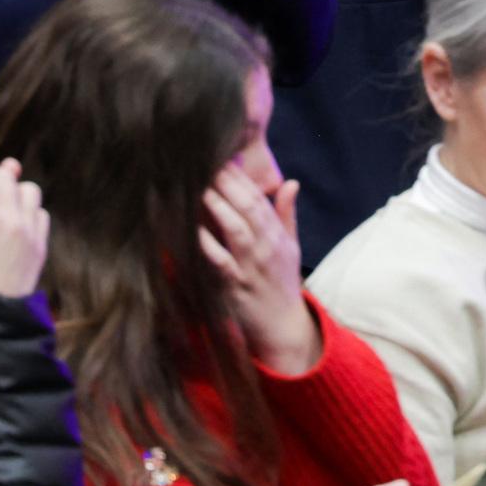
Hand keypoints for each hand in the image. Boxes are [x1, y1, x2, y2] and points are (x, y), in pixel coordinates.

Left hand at [201, 163, 319, 372]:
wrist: (284, 328)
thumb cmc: (282, 284)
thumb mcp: (292, 247)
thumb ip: (287, 214)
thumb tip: (291, 182)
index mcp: (278, 236)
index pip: (259, 199)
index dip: (240, 177)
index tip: (222, 157)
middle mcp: (267, 248)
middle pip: (248, 208)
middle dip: (227, 184)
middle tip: (204, 162)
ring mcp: (252, 267)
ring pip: (236, 230)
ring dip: (217, 206)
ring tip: (199, 186)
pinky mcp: (236, 288)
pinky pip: (221, 263)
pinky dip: (208, 245)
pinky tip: (194, 230)